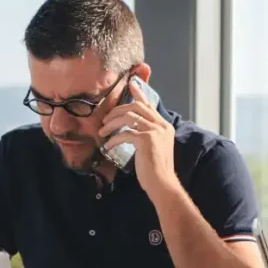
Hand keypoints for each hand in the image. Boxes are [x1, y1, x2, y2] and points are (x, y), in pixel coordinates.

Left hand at [98, 77, 178, 197]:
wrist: (162, 183)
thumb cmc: (156, 169)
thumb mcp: (154, 147)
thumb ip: (147, 135)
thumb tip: (132, 129)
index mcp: (164, 126)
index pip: (149, 105)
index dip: (139, 94)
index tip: (130, 84)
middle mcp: (161, 125)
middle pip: (136, 107)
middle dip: (117, 111)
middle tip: (105, 118)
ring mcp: (154, 131)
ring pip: (129, 117)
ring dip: (112, 123)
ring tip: (102, 131)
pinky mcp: (145, 139)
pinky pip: (124, 133)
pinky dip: (113, 139)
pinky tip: (107, 146)